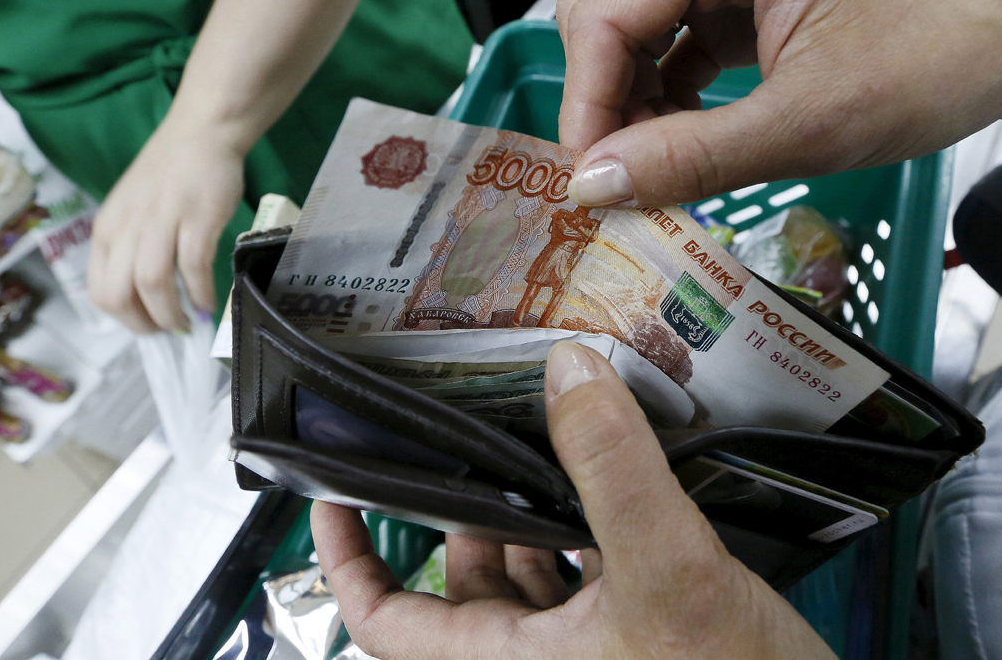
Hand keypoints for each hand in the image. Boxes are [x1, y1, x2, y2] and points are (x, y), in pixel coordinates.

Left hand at [87, 116, 243, 331]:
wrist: (200, 133)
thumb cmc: (168, 173)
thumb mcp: (132, 211)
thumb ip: (130, 247)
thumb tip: (142, 296)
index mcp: (107, 229)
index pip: (99, 291)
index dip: (123, 319)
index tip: (148, 324)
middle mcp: (127, 228)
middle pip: (120, 295)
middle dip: (145, 325)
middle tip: (169, 330)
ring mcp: (161, 222)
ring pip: (152, 286)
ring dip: (170, 315)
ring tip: (188, 322)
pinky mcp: (196, 219)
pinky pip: (194, 269)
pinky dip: (201, 293)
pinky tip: (209, 302)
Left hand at [311, 341, 834, 659]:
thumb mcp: (669, 574)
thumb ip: (614, 469)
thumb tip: (569, 370)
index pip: (384, 617)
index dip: (348, 556)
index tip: (332, 492)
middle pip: (466, 573)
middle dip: (471, 498)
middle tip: (480, 421)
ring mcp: (589, 652)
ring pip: (533, 569)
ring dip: (540, 504)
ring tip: (552, 430)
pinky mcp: (639, 642)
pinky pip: (590, 576)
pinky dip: (593, 527)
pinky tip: (618, 477)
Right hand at [557, 0, 1001, 208]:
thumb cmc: (938, 58)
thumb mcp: (807, 124)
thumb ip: (689, 158)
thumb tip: (591, 188)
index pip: (609, 10)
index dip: (586, 102)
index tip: (589, 183)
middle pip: (610, 12)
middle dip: (606, 103)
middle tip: (617, 185)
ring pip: (633, 26)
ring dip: (633, 102)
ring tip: (651, 170)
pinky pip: (670, 32)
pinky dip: (665, 91)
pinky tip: (677, 141)